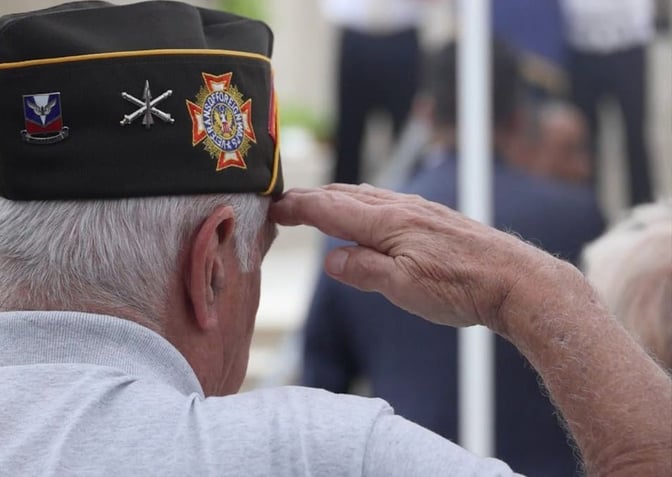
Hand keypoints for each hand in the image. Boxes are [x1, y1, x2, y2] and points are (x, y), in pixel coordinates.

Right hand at [270, 184, 567, 331]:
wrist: (515, 279)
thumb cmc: (461, 287)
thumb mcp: (404, 288)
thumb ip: (363, 270)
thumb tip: (331, 259)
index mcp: (386, 222)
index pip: (329, 207)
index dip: (297, 206)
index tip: (272, 207)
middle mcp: (400, 208)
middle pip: (343, 194)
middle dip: (310, 197)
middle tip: (284, 206)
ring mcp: (418, 209)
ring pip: (365, 195)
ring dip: (335, 198)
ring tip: (316, 205)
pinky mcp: (432, 218)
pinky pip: (384, 201)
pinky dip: (360, 203)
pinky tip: (366, 215)